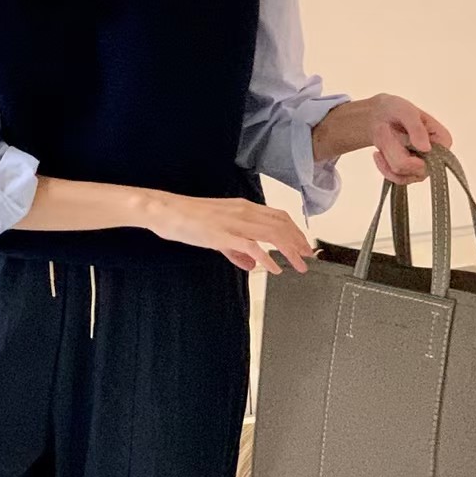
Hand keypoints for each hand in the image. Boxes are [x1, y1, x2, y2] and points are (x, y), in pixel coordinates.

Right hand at [144, 192, 316, 274]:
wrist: (167, 211)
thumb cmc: (188, 219)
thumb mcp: (217, 235)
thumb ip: (236, 249)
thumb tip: (252, 263)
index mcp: (244, 207)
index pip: (278, 217)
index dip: (295, 231)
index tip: (304, 245)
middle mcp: (244, 211)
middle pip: (282, 224)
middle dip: (299, 242)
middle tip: (308, 258)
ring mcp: (235, 221)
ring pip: (273, 233)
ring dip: (289, 250)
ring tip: (298, 265)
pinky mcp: (224, 233)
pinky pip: (252, 245)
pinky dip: (267, 257)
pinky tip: (273, 268)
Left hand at [369, 93, 452, 184]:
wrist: (380, 117)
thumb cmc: (397, 110)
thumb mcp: (406, 111)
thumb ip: (417, 128)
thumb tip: (426, 148)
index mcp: (443, 140)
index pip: (433, 156)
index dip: (412, 147)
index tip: (400, 131)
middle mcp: (436, 158)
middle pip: (412, 166)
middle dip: (394, 149)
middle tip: (387, 129)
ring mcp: (422, 169)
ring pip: (400, 173)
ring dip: (387, 154)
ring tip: (384, 137)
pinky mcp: (408, 176)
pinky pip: (394, 179)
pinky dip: (382, 166)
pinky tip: (378, 153)